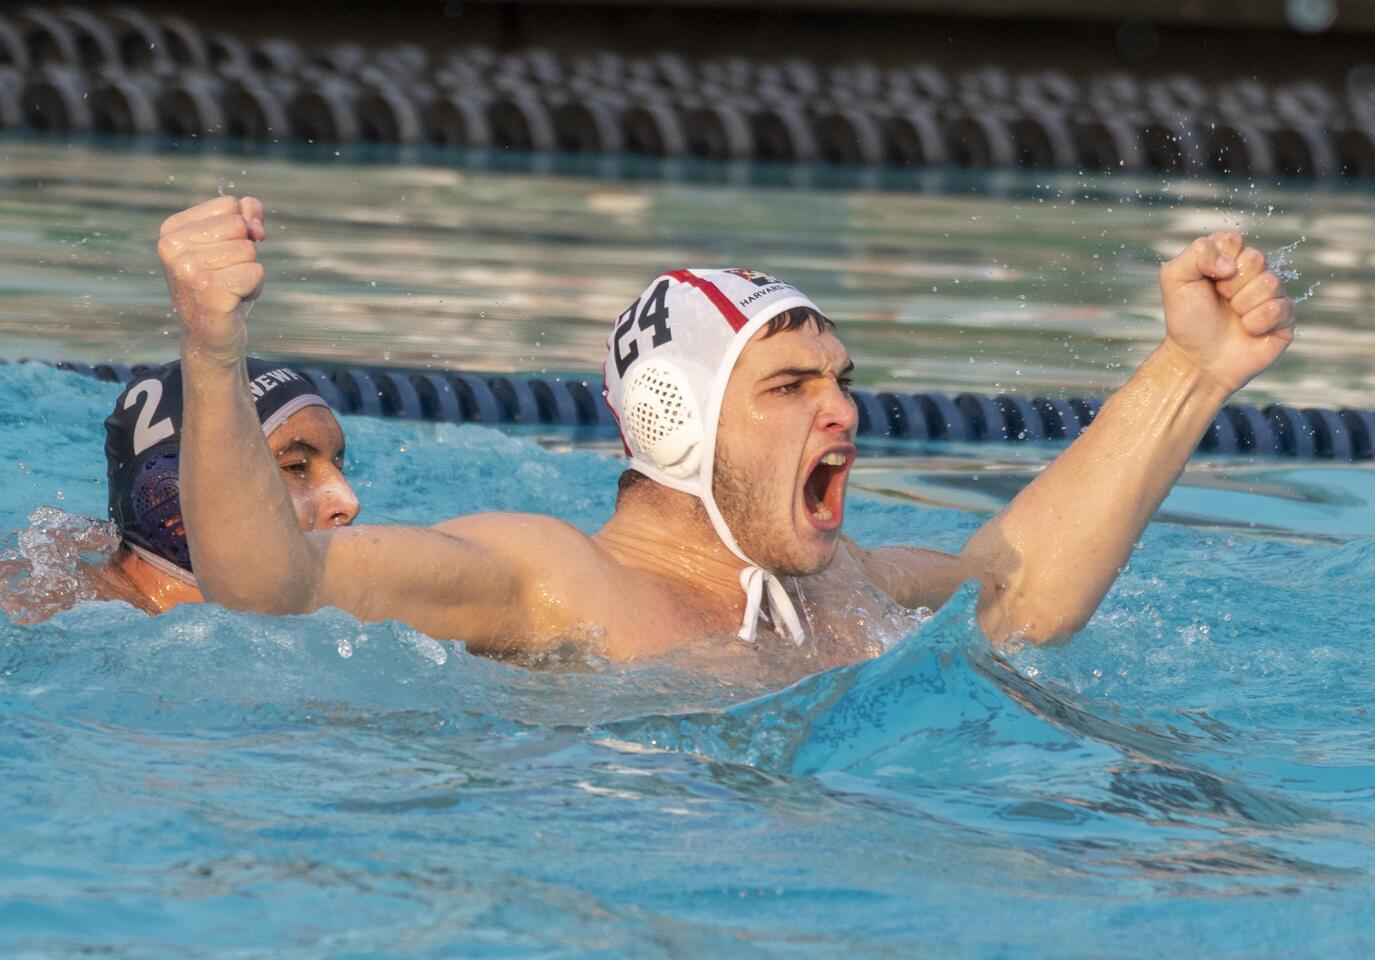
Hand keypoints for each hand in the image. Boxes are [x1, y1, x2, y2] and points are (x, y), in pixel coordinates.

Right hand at [157, 196, 266, 360]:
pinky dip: (254, 288)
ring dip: (250, 273)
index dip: (242, 229)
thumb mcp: (233, 244)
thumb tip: (254, 219)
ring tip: (229, 290)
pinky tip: (234, 301)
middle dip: (245, 253)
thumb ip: (246, 216)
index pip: (230, 205)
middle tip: (226, 276)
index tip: (223, 256)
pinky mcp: (207, 289)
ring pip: (249, 250)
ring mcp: (187, 268)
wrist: (211, 337)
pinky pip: (255, 272)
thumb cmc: (224, 287)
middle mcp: (172, 246)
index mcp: (172, 229)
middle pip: (240, 226)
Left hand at [1159, 230, 1296, 393]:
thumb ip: (1196, 253)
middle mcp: (1252, 273)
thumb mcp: (1175, 279)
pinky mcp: (1285, 316)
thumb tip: (1230, 263)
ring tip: (1233, 317)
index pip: (1233, 239)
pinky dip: (1257, 322)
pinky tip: (1248, 330)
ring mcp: (1270, 294)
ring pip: (1270, 283)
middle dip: (1231, 284)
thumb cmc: (1187, 320)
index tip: (1208, 280)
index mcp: (1228, 258)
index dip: (1219, 260)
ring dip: (1243, 305)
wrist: (1197, 360)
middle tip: (1220, 300)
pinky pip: (1281, 307)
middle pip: (1255, 258)